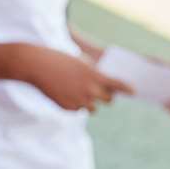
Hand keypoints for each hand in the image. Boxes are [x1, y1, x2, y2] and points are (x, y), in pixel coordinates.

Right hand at [12, 44, 133, 111]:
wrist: (36, 65)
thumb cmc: (59, 59)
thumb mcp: (80, 62)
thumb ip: (93, 73)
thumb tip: (103, 84)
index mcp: (94, 76)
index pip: (118, 85)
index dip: (127, 89)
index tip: (133, 91)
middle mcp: (89, 90)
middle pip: (108, 100)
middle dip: (105, 97)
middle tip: (100, 92)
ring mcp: (79, 100)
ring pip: (92, 108)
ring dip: (89, 102)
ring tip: (76, 91)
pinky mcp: (68, 107)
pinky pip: (77, 109)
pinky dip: (73, 103)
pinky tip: (63, 92)